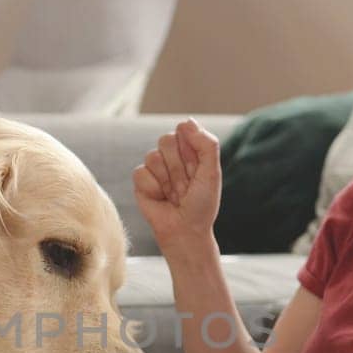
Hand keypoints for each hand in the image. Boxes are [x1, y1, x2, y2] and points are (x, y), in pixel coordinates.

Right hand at [132, 119, 222, 249]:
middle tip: (185, 185)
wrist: (185, 231)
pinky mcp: (141, 181)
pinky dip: (153, 188)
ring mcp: (156, 168)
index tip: (197, 170)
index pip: (183, 130)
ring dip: (167, 180)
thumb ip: (206, 144)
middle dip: (178, 166)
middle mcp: (172, 156)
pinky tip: (160, 199)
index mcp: (191, 150)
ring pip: (152, 156)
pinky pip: (140, 172)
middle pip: (165, 140)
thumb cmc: (201, 204)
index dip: (189, 150)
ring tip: (174, 195)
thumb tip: (186, 121)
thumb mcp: (212, 172)